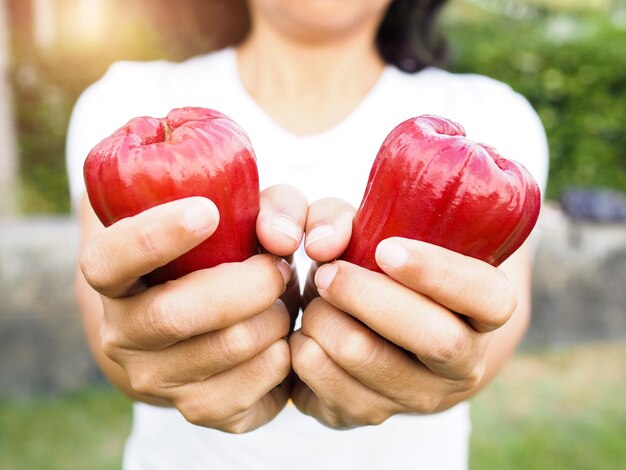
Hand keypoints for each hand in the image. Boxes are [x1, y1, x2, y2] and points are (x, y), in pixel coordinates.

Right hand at [79, 185, 306, 432]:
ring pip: (228, 347)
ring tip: (280, 302)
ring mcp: (155, 380)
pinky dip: (282, 356)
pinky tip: (280, 339)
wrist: (219, 326)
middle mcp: (122, 335)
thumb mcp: (247, 219)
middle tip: (279, 268)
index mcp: (116, 279)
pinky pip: (253, 388)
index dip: (153, 236)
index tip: (206, 212)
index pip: (110, 261)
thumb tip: (280, 238)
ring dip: (275, 318)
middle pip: (176, 315)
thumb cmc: (230, 258)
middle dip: (249, 284)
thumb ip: (272, 208)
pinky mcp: (197, 411)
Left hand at [290, 198, 517, 428]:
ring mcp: (421, 397)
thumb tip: (322, 245)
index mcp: (483, 310)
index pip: (488, 298)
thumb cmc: (373, 266)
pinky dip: (304, 350)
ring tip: (315, 300)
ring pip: (366, 357)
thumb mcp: (363, 230)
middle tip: (327, 273)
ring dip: (325, 319)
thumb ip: (339, 220)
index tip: (386, 249)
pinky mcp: (372, 415)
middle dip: (366, 296)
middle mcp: (463, 362)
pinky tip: (307, 333)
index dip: (439, 273)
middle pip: (434, 338)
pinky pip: (328, 386)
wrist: (367, 329)